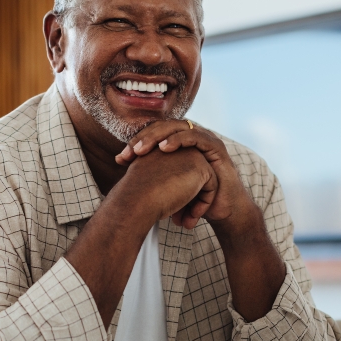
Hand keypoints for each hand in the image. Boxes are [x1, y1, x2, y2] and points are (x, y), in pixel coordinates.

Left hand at [116, 120, 254, 232]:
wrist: (220, 211)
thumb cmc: (194, 199)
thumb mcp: (168, 187)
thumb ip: (151, 176)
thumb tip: (120, 173)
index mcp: (179, 144)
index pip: (153, 135)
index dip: (136, 143)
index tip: (120, 159)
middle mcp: (191, 137)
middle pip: (162, 128)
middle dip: (142, 139)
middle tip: (128, 153)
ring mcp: (204, 139)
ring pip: (176, 128)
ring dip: (156, 137)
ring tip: (141, 150)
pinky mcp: (216, 146)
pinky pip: (195, 137)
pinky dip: (178, 140)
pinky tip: (164, 148)